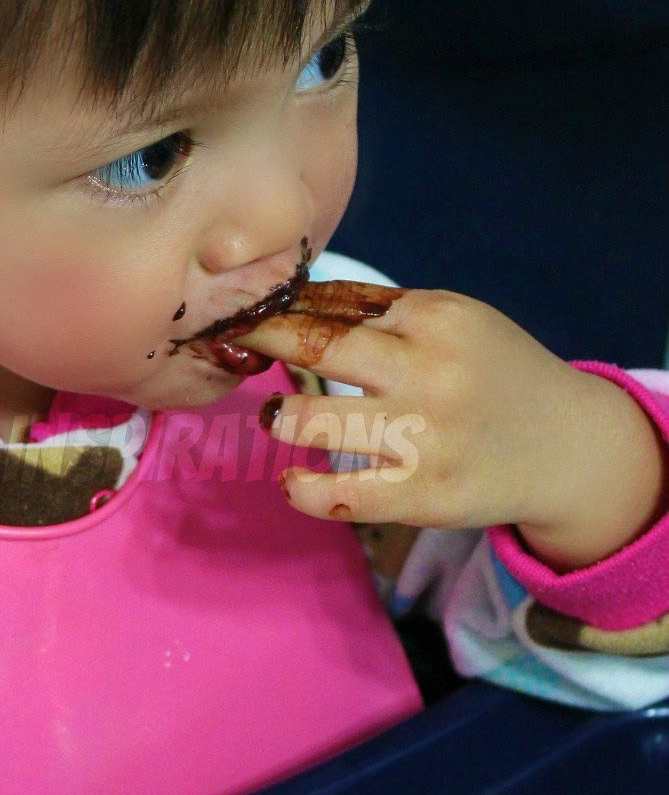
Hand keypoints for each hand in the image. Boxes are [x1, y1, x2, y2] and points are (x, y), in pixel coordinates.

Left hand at [240, 285, 668, 568]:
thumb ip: (382, 312)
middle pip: (317, 347)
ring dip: (281, 418)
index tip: (238, 312)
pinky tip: (290, 481)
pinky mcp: (424, 493)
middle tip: (226, 343)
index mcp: (434, 317)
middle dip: (261, 341)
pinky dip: (301, 490)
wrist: (567, 445)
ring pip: (318, 422)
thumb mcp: (455, 322)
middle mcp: (429, 371)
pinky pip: (341, 496)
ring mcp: (425, 435)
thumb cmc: (494, 375)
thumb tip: (290, 298)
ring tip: (276, 418)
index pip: (334, 307)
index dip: (277, 311)